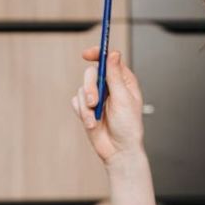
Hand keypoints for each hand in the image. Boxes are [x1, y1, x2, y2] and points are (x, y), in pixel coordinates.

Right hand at [70, 48, 144, 164]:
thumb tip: (113, 54)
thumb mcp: (124, 99)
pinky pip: (76, 102)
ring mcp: (96, 97)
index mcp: (123, 81)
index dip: (98, 53)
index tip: (87, 54)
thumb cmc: (128, 127)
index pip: (108, 59)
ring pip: (81, 89)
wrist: (118, 150)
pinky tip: (92, 123)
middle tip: (94, 102)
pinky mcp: (86, 108)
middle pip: (91, 73)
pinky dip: (82, 113)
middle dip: (90, 88)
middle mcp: (109, 86)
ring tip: (95, 119)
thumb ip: (115, 76)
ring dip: (86, 107)